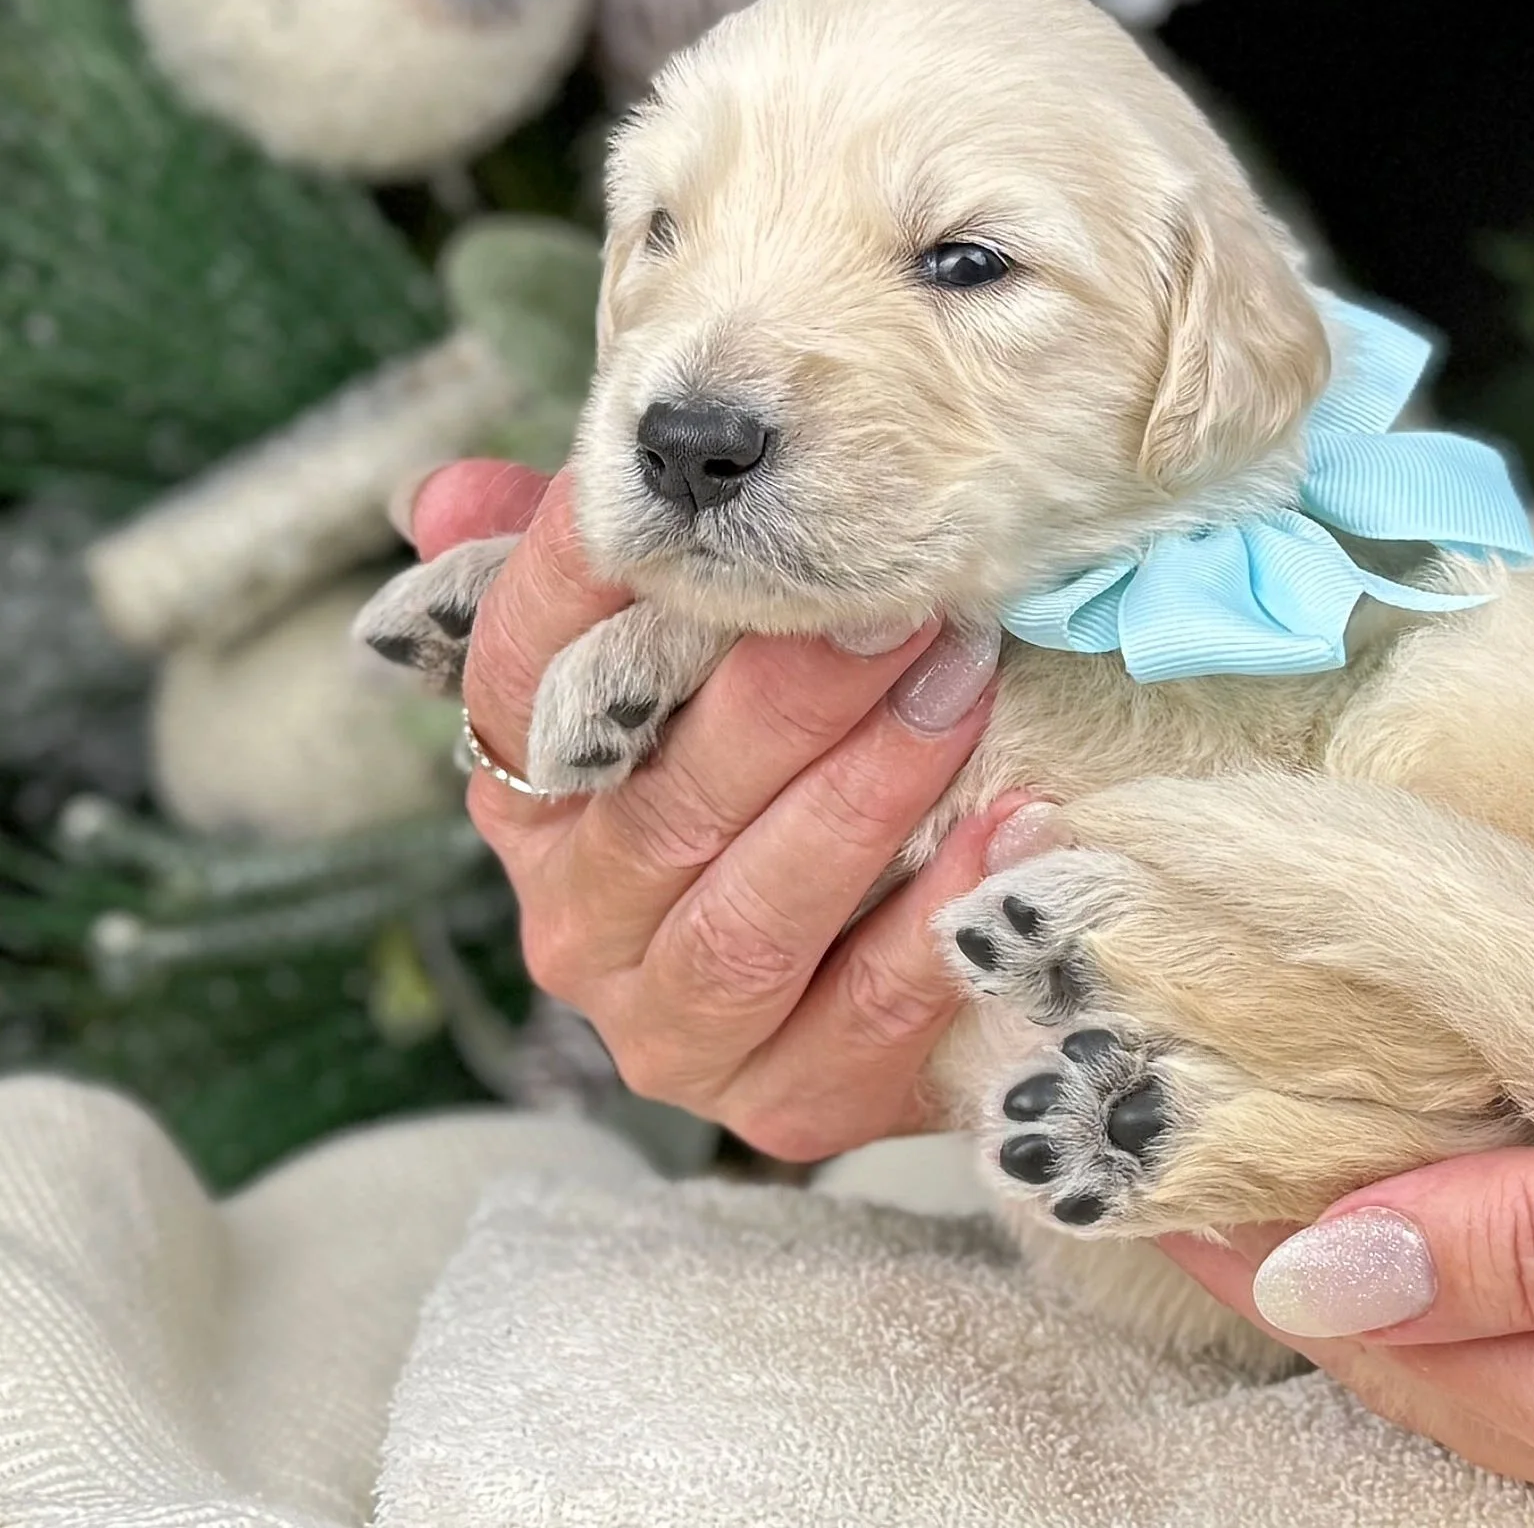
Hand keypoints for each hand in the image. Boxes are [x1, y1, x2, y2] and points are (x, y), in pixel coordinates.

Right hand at [405, 459, 1021, 1160]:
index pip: (515, 682)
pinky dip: (939, 920)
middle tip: (894, 605)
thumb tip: (451, 494)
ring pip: (751, 916)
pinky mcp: (781, 1105)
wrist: (887, 969)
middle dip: (786, 698)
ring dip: (864, 798)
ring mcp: (671, 1030)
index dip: (577, 588)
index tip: (680, 508)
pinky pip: (863, 1014)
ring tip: (960, 692)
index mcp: (530, 799)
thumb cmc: (778, 777)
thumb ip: (593, 585)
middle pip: (661, 806)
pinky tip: (1016, 828)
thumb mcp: (688, 674)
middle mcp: (576, 923)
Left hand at [1162, 999, 1533, 1527]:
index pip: (1394, 1336)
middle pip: (1437, 1368)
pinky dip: (1512, 1279)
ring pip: (1513, 1365)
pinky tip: (1488, 1201)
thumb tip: (1332, 1262)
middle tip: (1197, 1143)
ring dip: (1403, 1267)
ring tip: (1302, 1150)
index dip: (1260, 1248)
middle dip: (1307, 1266)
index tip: (1145, 1164)